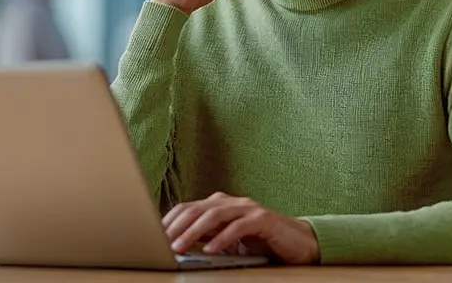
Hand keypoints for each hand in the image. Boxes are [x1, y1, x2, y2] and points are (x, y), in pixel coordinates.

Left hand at [162, 192, 318, 264]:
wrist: (298, 243)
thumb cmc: (260, 242)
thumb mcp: (228, 240)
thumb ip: (207, 236)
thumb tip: (177, 243)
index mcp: (222, 205)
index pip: (189, 207)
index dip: (170, 220)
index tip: (154, 235)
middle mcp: (233, 202)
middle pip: (198, 209)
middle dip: (177, 226)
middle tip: (162, 243)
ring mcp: (249, 208)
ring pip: (215, 215)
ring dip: (193, 232)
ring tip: (179, 246)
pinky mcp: (264, 219)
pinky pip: (238, 227)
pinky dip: (222, 239)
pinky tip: (211, 250)